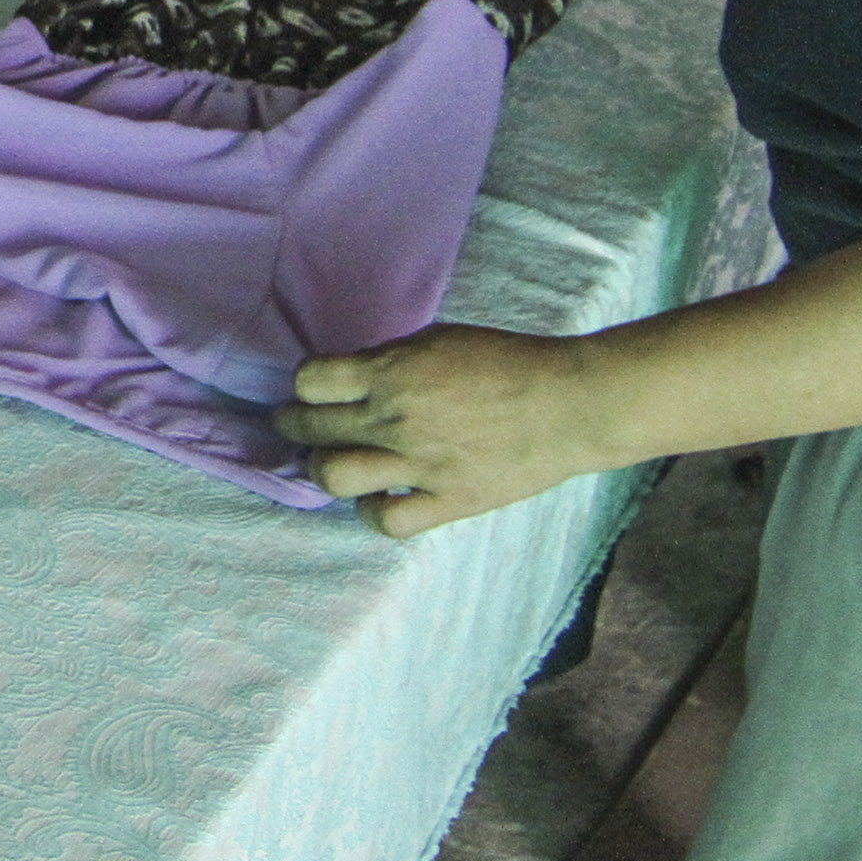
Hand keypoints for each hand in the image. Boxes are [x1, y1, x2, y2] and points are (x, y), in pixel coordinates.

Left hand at [279, 326, 618, 537]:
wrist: (567, 404)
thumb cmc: (508, 362)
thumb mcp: (439, 340)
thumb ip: (390, 360)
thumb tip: (351, 378)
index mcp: (392, 372)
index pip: (310, 380)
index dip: (304, 383)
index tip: (310, 387)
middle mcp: (395, 419)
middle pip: (312, 427)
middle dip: (294, 424)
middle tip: (295, 424)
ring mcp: (418, 465)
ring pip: (334, 476)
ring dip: (323, 468)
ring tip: (330, 462)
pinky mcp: (445, 501)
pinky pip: (385, 520)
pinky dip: (371, 511)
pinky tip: (376, 498)